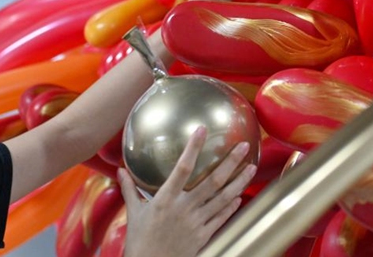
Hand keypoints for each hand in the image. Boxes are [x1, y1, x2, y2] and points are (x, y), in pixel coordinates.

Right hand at [119, 126, 256, 256]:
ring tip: (251, 167)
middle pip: (212, 181)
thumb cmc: (139, 242)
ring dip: (239, 182)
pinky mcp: (203, 236)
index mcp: (165, 199)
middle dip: (230, 162)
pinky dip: (231, 206)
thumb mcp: (133, 213)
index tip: (202, 129)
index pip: (182, 167)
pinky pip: (221, 218)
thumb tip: (120, 171)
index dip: (193, 147)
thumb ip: (130, 190)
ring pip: (223, 198)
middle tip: (244, 146)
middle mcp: (184, 208)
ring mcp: (196, 223)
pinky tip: (240, 196)